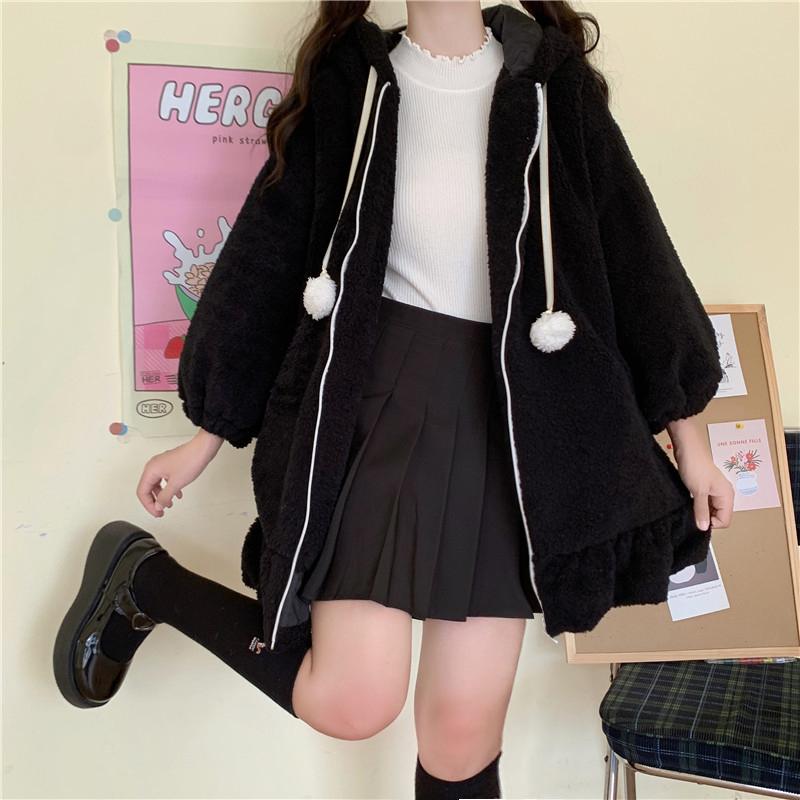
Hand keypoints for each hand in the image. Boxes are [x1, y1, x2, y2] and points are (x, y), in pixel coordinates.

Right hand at [136, 429, 223, 517]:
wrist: (203, 449)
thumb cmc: (190, 461)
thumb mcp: (176, 484)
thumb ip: (164, 497)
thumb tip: (157, 506)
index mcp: (151, 470)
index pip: (142, 492)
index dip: (148, 505)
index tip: (157, 513)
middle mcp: (154, 466)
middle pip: (148, 488)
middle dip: (154, 502)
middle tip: (160, 511)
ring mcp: (162, 464)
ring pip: (157, 484)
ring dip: (162, 495)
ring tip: (169, 504)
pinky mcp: (171, 464)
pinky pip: (165, 479)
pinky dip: (169, 488)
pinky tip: (178, 494)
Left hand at [667, 417, 733, 531]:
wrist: (687, 449)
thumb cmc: (695, 466)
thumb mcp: (698, 491)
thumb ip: (701, 510)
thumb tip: (703, 528)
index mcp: (727, 496)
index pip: (725, 521)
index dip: (711, 523)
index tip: (697, 518)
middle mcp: (724, 494)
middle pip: (719, 516)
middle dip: (706, 517)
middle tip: (692, 511)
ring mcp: (715, 491)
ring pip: (711, 510)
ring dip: (701, 511)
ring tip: (690, 504)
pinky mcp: (706, 488)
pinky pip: (705, 503)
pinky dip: (698, 504)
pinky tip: (690, 500)